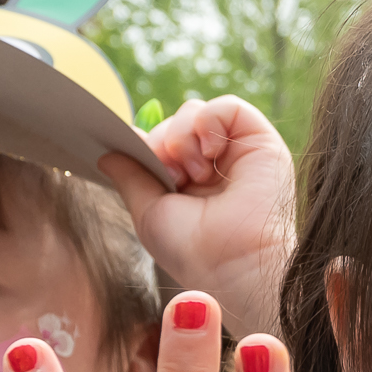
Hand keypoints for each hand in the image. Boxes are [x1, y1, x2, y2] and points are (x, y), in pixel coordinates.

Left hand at [102, 97, 298, 340]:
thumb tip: (109, 150)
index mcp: (191, 183)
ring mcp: (239, 153)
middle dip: (163, 145)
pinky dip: (208, 122)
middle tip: (172, 178)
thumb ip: (130, 176)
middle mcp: (216, 166)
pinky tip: (210, 152)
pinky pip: (228, 107)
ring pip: (196, 111)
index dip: (148, 146)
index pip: (161, 141)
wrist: (235, 264)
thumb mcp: (148, 211)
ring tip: (194, 173)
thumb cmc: (194, 251)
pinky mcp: (262, 142)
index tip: (143, 166)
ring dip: (183, 137)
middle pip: (175, 122)